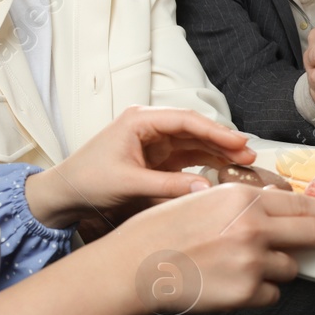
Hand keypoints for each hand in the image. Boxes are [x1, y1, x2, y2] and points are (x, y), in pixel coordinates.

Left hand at [24, 106, 252, 230]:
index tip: (238, 142)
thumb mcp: (129, 183)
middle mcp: (149, 126)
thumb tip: (205, 189)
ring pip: (194, 142)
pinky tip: (226, 170)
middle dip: (222, 140)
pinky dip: (207, 162)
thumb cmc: (88, 181)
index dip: (214, 131)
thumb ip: (168, 186)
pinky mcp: (158, 158)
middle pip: (194, 129)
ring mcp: (155, 142)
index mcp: (139, 120)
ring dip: (219, 151)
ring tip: (245, 162)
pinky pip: (188, 156)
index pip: (185, 120)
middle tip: (249, 154)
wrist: (65, 194)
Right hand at [111, 182, 314, 313]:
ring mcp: (252, 261)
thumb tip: (270, 210)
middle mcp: (253, 227)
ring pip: (289, 268)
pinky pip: (270, 295)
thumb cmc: (157, 233)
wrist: (135, 266)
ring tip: (239, 266)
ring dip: (275, 267)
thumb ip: (239, 204)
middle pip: (311, 233)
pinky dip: (258, 292)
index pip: (300, 204)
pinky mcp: (246, 292)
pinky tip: (229, 283)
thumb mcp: (201, 199)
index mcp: (241, 198)